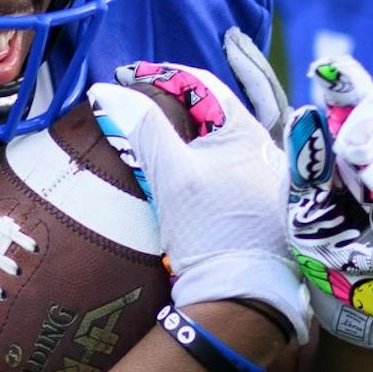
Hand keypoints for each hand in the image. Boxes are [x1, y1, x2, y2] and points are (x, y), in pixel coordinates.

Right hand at [88, 62, 309, 340]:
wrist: (236, 296)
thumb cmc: (209, 233)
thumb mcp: (172, 175)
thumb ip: (143, 128)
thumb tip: (107, 92)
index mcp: (252, 135)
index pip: (204, 85)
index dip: (162, 75)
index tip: (126, 77)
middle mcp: (264, 150)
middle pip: (210, 109)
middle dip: (173, 98)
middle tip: (135, 97)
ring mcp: (260, 177)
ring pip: (214, 135)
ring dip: (181, 127)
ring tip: (146, 126)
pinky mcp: (251, 202)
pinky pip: (219, 161)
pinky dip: (192, 152)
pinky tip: (171, 160)